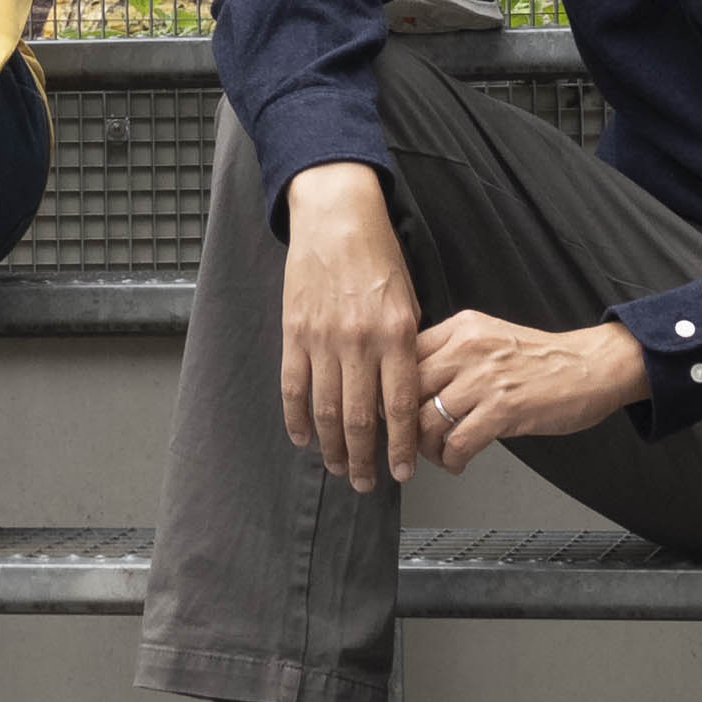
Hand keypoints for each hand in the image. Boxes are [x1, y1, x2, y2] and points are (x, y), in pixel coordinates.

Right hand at [277, 165, 428, 492]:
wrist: (336, 217)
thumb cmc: (379, 257)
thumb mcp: (408, 300)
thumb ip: (406, 348)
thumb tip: (401, 395)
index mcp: (396, 334)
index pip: (398, 407)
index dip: (399, 447)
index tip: (401, 474)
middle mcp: (360, 341)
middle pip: (359, 418)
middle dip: (364, 459)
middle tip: (366, 483)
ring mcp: (323, 338)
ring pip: (324, 409)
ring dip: (331, 447)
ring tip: (339, 468)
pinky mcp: (294, 331)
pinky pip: (293, 385)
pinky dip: (296, 417)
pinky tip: (303, 438)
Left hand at [411, 308, 653, 468]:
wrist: (592, 366)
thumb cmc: (544, 358)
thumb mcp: (490, 337)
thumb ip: (453, 353)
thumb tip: (416, 386)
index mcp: (462, 328)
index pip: (404, 357)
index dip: (393, 391)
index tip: (393, 411)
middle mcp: (467, 349)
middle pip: (407, 391)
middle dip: (401, 425)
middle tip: (407, 441)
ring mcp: (485, 379)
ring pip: (426, 421)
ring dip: (426, 448)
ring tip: (436, 455)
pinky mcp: (503, 410)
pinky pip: (457, 443)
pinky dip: (451, 460)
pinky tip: (458, 462)